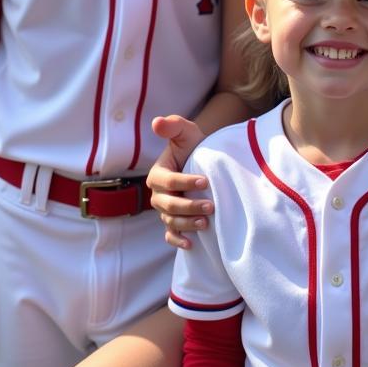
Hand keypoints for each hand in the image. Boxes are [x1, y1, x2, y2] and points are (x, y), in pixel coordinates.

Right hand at [148, 115, 212, 248]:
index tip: (205, 181)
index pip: (168, 181)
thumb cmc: (194, 146)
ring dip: (187, 224)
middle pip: (169, 205)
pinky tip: (191, 244)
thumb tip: (157, 122)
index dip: (184, 182)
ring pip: (171, 221)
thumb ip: (173, 126)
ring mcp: (165, 210)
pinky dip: (178, 240)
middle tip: (210, 206)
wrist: (204, 162)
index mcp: (157, 174)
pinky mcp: (173, 222)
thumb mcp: (186, 132)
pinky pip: (171, 235)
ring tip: (206, 223)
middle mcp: (158, 195)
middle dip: (188, 207)